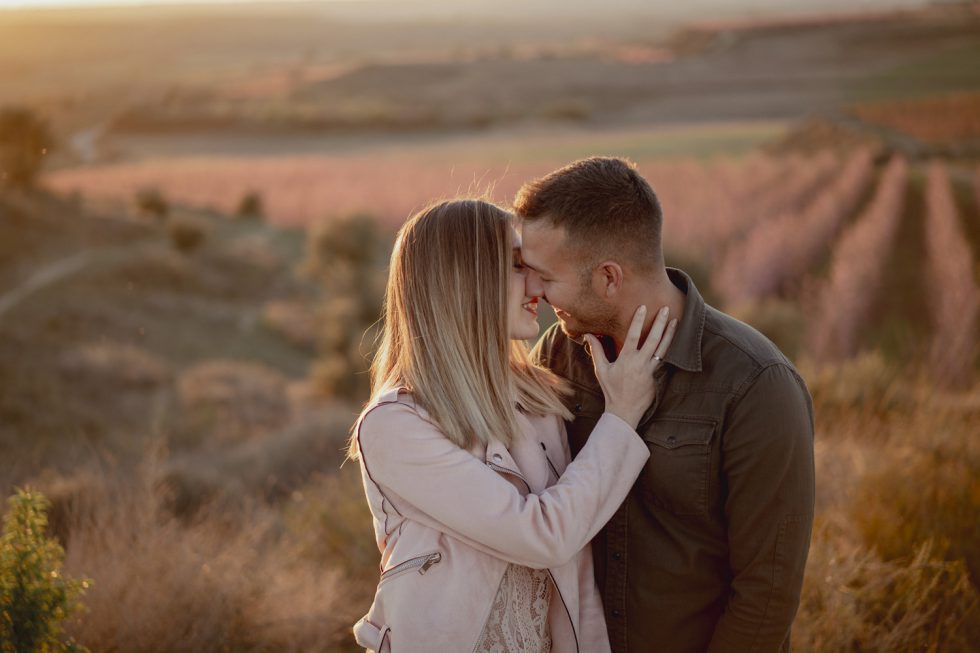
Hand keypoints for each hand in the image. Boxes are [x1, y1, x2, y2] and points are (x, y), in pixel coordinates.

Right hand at [583, 305, 676, 427]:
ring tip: (676, 321)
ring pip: (663, 348)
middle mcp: (641, 363)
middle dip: (660, 322)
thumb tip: (588, 334)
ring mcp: (651, 370)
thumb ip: (597, 350)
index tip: (643, 307)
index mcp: (627, 359)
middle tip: (666, 308)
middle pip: (653, 339)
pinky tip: (672, 340)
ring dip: (670, 334)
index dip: (638, 320)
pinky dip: (668, 348)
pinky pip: (664, 359)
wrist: (625, 411)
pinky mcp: (657, 376)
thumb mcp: (601, 370)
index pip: (633, 335)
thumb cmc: (611, 389)